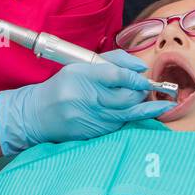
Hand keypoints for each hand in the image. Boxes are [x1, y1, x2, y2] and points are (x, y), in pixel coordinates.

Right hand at [0, 49, 168, 155]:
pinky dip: (129, 117)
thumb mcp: (81, 66)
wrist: (37, 115)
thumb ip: (112, 61)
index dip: (136, 77)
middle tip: (146, 87)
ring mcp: (91, 118)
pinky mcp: (94, 132)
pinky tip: (135, 112)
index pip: (117, 76)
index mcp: (83, 76)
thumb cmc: (62, 87)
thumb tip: (140, 68)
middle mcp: (88, 98)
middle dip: (142, 92)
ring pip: (128, 113)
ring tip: (157, 102)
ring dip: (144, 106)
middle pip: (127, 96)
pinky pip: (120, 124)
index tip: (144, 77)